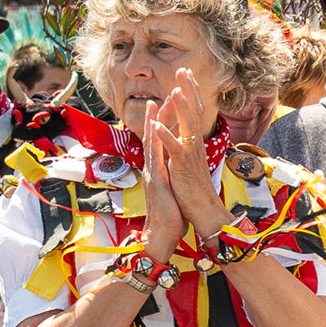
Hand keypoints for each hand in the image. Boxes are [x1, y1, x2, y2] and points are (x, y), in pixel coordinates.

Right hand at [139, 108, 184, 258]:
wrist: (163, 233)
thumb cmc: (170, 213)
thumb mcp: (172, 187)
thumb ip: (170, 173)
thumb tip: (174, 164)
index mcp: (159, 167)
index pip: (162, 139)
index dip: (166, 120)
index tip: (171, 102)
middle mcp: (153, 167)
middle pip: (155, 135)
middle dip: (159, 113)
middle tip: (165, 93)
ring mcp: (152, 173)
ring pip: (151, 142)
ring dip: (153, 122)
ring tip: (155, 102)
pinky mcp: (156, 181)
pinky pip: (155, 158)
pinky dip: (154, 142)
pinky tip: (154, 128)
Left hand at [152, 70, 231, 240]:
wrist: (203, 210)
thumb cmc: (194, 188)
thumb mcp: (189, 161)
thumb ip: (185, 144)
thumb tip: (181, 131)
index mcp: (194, 142)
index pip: (194, 111)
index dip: (190, 92)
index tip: (186, 74)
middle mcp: (194, 144)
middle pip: (194, 111)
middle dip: (188, 90)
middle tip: (183, 70)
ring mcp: (190, 154)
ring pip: (187, 126)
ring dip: (180, 107)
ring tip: (174, 90)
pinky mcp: (182, 167)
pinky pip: (174, 149)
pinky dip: (166, 136)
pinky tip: (157, 124)